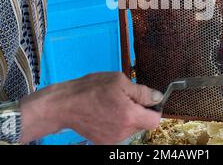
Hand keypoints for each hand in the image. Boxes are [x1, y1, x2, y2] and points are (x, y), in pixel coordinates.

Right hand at [20, 72, 162, 143]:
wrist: (65, 104)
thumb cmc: (90, 89)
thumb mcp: (119, 81)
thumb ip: (142, 92)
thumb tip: (158, 98)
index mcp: (130, 116)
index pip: (155, 120)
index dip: (154, 109)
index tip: (146, 100)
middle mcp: (123, 132)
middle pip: (143, 124)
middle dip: (139, 111)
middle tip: (124, 98)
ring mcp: (113, 139)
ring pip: (131, 128)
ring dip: (128, 117)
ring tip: (112, 104)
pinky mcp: (104, 142)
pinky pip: (119, 132)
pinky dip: (117, 123)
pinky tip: (106, 113)